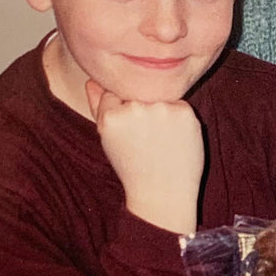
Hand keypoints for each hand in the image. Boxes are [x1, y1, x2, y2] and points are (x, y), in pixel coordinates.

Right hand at [85, 80, 203, 233]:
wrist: (162, 193)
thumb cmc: (133, 167)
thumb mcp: (108, 139)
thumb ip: (98, 108)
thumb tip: (91, 81)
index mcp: (111, 116)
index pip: (114, 94)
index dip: (122, 113)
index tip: (128, 133)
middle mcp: (134, 108)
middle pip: (137, 94)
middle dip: (141, 111)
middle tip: (146, 141)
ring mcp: (161, 109)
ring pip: (158, 97)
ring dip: (161, 112)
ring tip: (160, 142)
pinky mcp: (184, 111)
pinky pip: (178, 105)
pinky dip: (178, 119)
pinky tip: (175, 140)